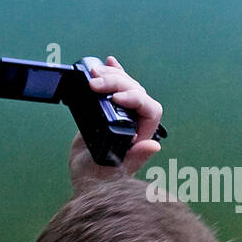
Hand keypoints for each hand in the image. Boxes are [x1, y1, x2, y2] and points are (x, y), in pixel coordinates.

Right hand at [68, 55, 162, 188]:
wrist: (86, 179)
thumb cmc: (101, 179)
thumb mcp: (115, 171)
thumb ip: (135, 159)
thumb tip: (155, 145)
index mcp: (142, 135)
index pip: (150, 109)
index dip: (135, 99)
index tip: (115, 98)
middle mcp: (136, 121)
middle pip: (135, 91)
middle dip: (116, 83)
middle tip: (94, 84)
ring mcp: (122, 114)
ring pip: (126, 85)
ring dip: (111, 76)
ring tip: (93, 73)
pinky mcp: (107, 110)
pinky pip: (116, 87)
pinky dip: (113, 73)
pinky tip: (107, 62)